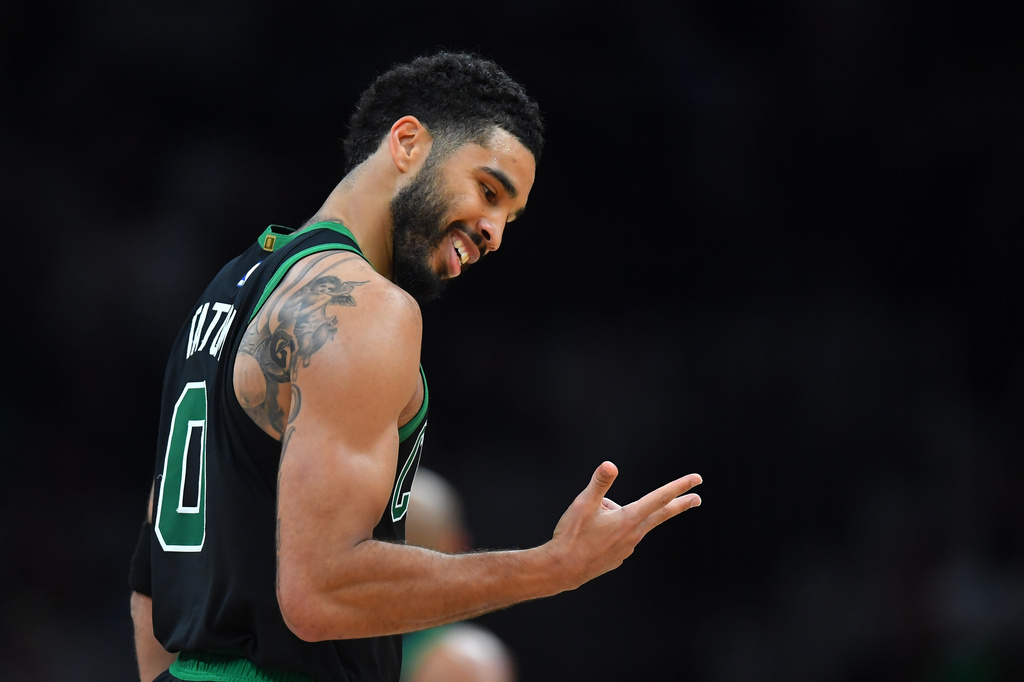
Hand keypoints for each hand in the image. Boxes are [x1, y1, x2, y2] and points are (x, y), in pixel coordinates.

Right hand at [548, 461, 701, 589]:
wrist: (562, 569)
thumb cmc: (572, 535)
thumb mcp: (583, 504)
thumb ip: (599, 483)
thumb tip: (611, 465)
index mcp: (629, 518)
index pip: (659, 498)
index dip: (679, 487)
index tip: (696, 480)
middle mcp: (634, 534)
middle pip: (660, 514)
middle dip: (679, 504)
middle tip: (697, 499)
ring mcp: (628, 548)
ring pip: (629, 523)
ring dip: (618, 516)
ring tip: (589, 522)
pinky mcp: (619, 556)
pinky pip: (619, 536)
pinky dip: (610, 530)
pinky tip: (591, 537)